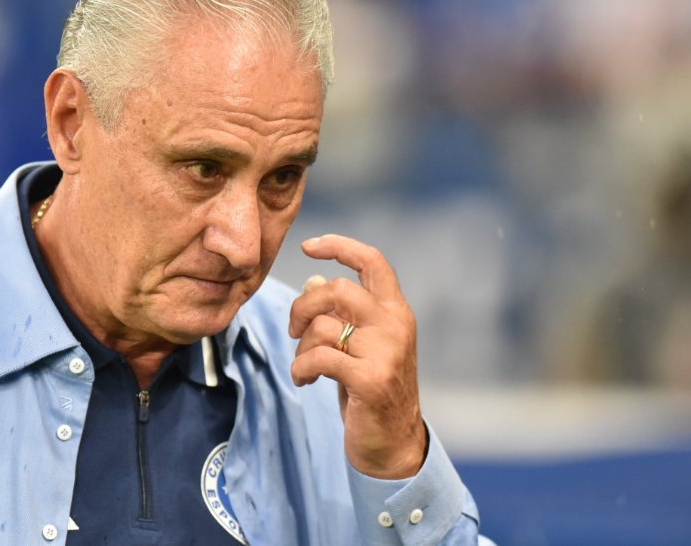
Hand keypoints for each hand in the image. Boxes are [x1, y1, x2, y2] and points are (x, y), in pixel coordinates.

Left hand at [288, 234, 426, 479]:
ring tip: (304, 365)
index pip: (372, 261)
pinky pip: (318, 358)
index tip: (307, 246)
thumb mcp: (359, 344)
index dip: (338, 246)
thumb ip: (342, 313)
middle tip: (294, 329)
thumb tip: (314, 279)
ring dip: (300, 347)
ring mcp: (386, 351)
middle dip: (303, 306)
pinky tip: (304, 380)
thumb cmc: (370, 389)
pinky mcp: (371, 379)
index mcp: (396, 311)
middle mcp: (395, 325)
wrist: (393, 444)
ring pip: (322, 325)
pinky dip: (300, 368)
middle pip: (336, 288)